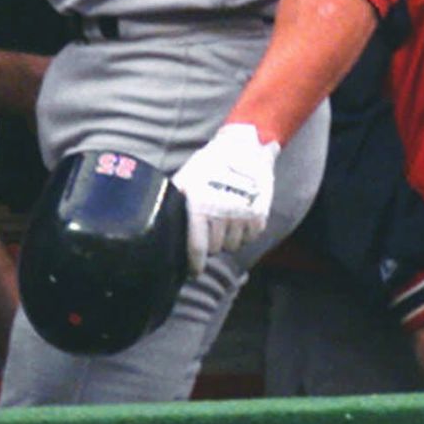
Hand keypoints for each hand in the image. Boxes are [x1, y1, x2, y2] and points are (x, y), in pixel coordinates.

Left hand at [170, 123, 277, 274]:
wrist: (243, 151)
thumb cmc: (208, 165)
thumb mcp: (186, 180)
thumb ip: (178, 203)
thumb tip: (163, 225)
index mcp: (200, 207)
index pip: (197, 248)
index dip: (194, 264)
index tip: (193, 272)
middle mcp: (222, 215)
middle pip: (216, 249)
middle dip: (210, 245)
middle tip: (208, 231)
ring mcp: (243, 217)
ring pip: (234, 245)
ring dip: (227, 239)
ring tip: (223, 221)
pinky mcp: (260, 216)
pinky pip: (250, 237)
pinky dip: (243, 233)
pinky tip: (237, 217)